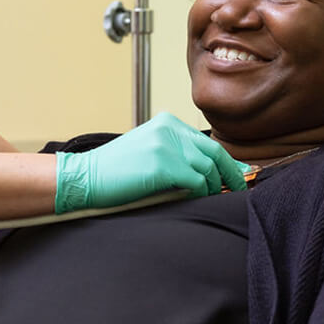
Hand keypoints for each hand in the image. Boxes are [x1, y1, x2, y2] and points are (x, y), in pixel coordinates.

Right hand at [54, 112, 249, 212]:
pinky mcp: (162, 165)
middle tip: (237, 190)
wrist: (85, 178)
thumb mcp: (149, 151)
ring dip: (212, 188)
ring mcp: (166, 146)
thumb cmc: (116, 171)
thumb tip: (209, 174)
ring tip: (210, 198)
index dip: (226, 161)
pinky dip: (199, 193)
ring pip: (207, 169)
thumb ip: (176, 154)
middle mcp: (169, 130)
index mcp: (167, 123)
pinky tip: (193, 200)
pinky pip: (195, 182)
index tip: (237, 175)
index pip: (206, 142)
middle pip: (214, 153)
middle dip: (230, 174)